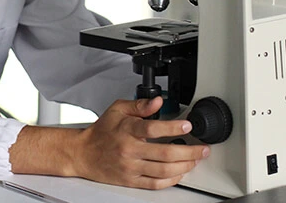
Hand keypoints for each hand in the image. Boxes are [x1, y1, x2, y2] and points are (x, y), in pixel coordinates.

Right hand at [71, 97, 209, 188]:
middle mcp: (129, 150)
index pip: (153, 128)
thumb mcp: (118, 110)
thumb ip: (140, 105)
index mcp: (127, 130)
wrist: (83, 153)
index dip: (173, 127)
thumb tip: (158, 101)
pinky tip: (180, 173)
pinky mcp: (131, 180)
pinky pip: (155, 184)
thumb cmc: (101, 131)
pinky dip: (171, 180)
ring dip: (184, 166)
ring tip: (195, 160)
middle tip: (202, 149)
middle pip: (165, 153)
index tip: (187, 125)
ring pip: (163, 170)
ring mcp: (131, 167)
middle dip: (189, 152)